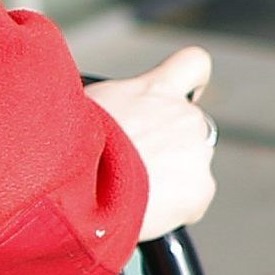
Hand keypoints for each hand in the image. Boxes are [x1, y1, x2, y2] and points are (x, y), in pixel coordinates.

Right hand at [91, 46, 216, 236]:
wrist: (81, 185)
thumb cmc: (73, 143)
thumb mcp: (88, 104)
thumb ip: (117, 103)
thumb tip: (106, 109)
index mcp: (157, 89)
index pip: (194, 64)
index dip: (191, 82)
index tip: (180, 97)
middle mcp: (185, 116)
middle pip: (188, 128)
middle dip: (167, 144)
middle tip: (134, 164)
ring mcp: (197, 154)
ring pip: (190, 166)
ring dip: (169, 177)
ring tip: (132, 192)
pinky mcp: (200, 189)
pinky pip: (192, 201)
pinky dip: (173, 208)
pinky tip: (144, 210)